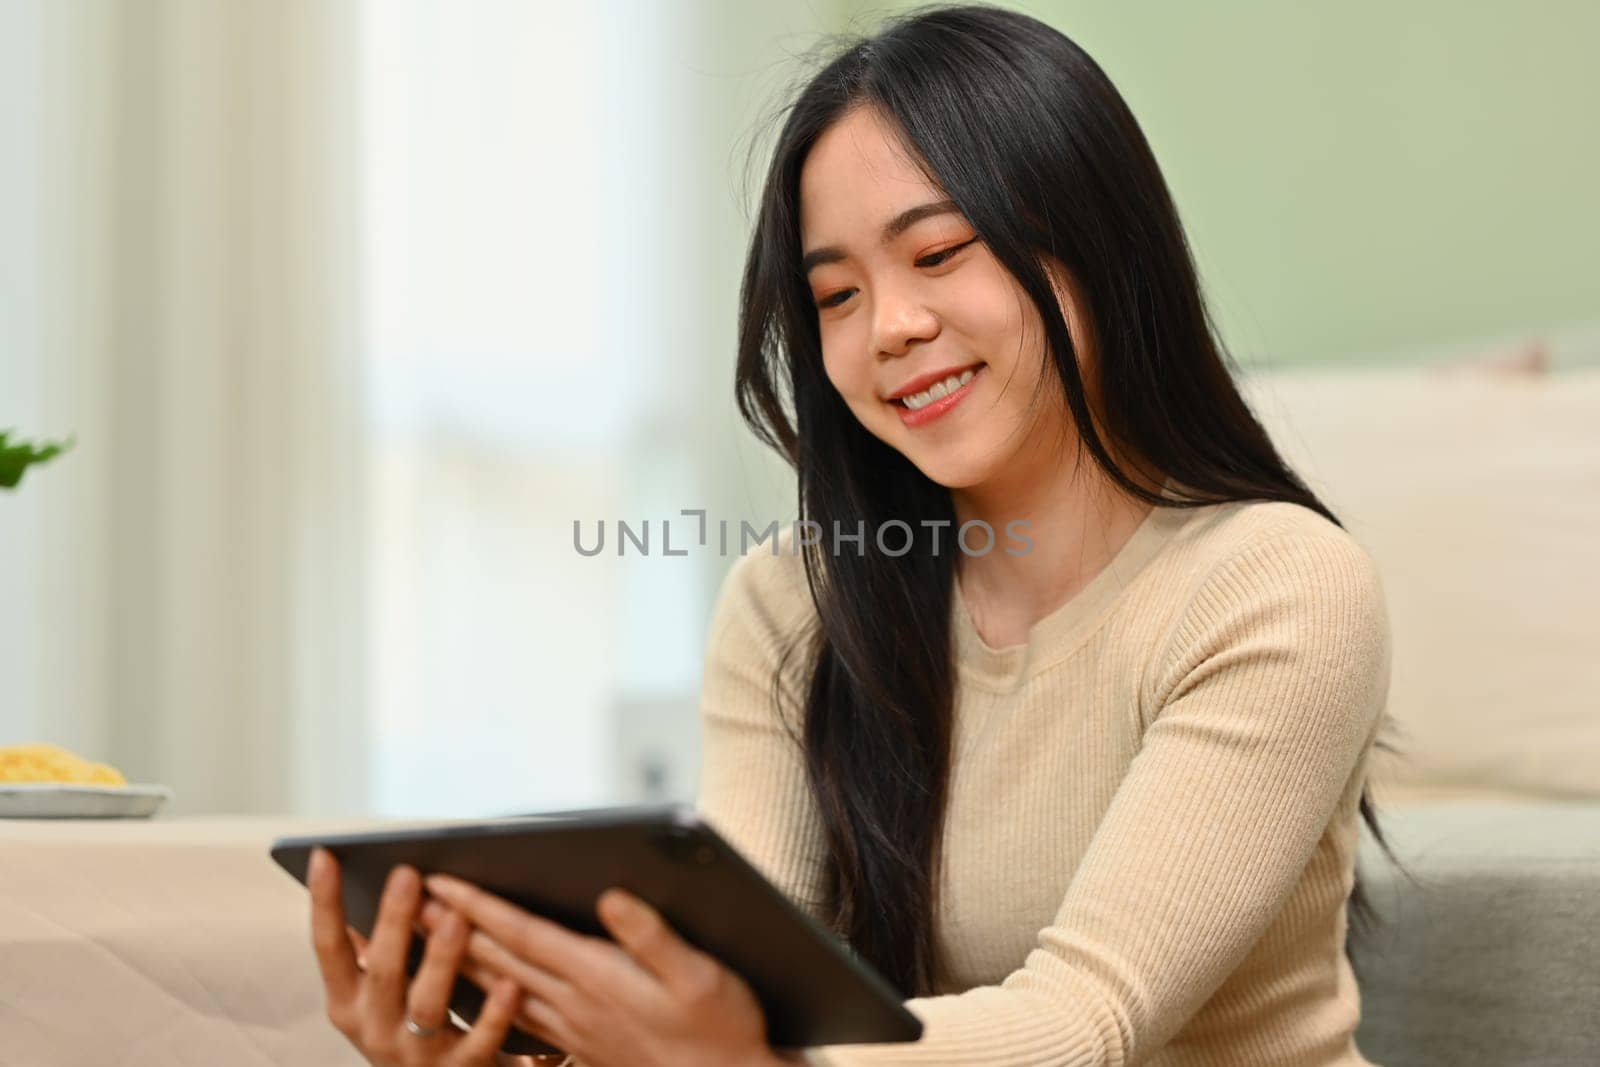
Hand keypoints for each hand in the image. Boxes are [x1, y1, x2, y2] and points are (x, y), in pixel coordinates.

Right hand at [308, 847, 528, 1065]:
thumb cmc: (408, 1032)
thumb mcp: (376, 997)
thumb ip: (370, 950)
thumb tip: (364, 884)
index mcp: (348, 1004)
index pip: (327, 947)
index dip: (324, 902)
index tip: (326, 854)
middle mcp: (374, 1030)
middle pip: (383, 972)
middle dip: (394, 922)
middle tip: (408, 873)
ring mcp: (416, 1056)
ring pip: (427, 1006)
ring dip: (442, 960)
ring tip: (456, 918)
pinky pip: (478, 1042)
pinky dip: (493, 1014)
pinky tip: (510, 984)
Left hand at [418, 874, 793, 1066]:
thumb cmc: (720, 1028)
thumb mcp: (701, 975)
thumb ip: (653, 937)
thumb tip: (612, 897)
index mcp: (599, 978)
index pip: (523, 934)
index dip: (479, 906)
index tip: (441, 881)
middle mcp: (576, 1003)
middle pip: (498, 960)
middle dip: (451, 927)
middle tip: (408, 900)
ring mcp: (575, 1027)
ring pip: (500, 990)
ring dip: (460, 959)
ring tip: (426, 935)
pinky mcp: (582, 1043)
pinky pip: (517, 1017)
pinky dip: (487, 996)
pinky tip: (477, 990)